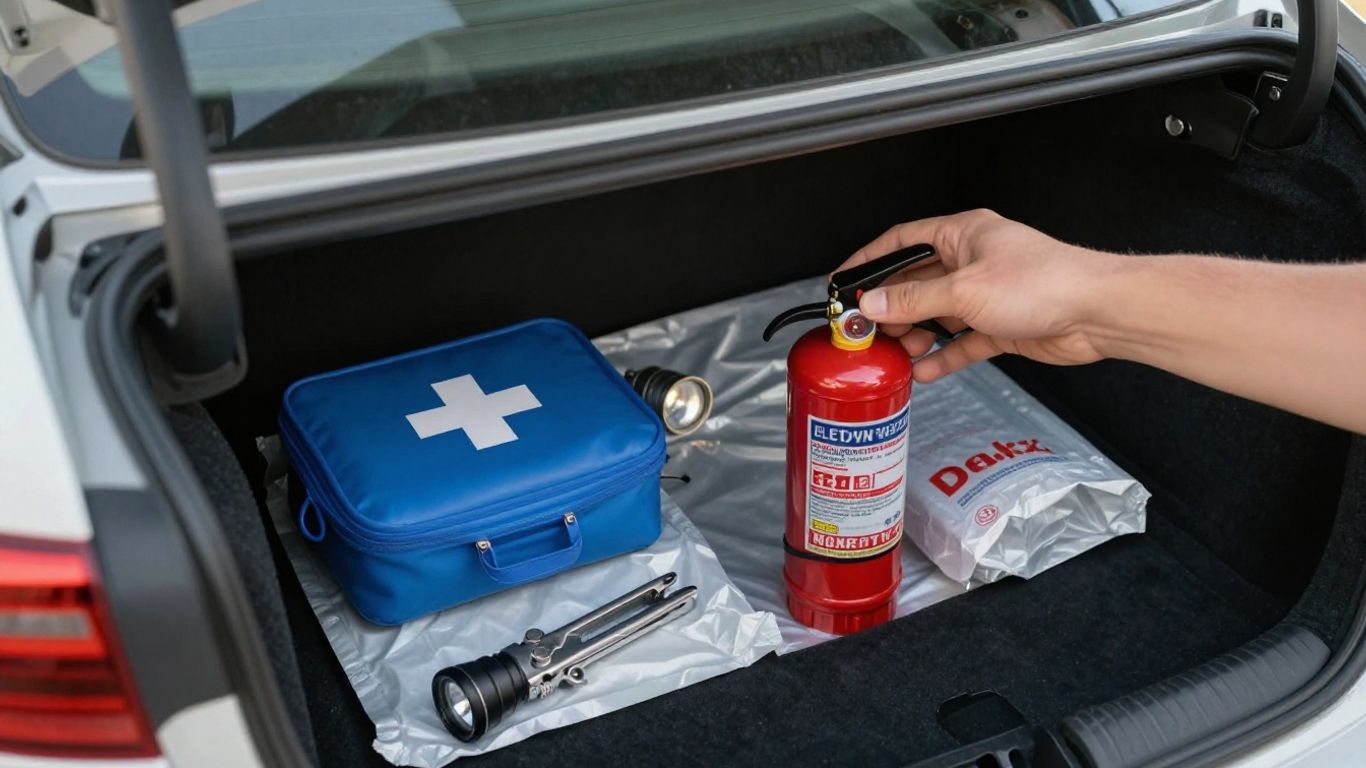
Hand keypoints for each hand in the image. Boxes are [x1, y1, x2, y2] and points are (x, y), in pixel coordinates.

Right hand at [838, 209, 1116, 382]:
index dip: (870, 258)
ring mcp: (987, 294)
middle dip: (890, 306)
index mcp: (963, 235)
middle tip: (865, 328)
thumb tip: (873, 303)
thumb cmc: (1044, 282)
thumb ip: (914, 299)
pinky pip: (962, 341)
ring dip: (915, 334)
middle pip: (917, 281)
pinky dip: (943, 356)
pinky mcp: (1001, 325)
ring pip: (937, 314)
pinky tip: (924, 371)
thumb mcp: (964, 290)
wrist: (1097, 312)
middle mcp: (972, 261)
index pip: (902, 240)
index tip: (846, 279)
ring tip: (895, 352)